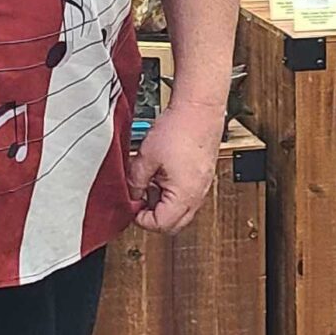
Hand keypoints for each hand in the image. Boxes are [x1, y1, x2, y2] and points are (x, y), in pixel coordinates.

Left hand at [129, 99, 220, 234]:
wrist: (198, 110)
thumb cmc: (179, 129)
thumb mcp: (145, 158)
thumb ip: (135, 182)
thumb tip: (131, 195)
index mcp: (184, 195)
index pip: (161, 224)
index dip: (142, 219)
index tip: (132, 207)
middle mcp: (197, 195)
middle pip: (174, 225)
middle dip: (154, 217)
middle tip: (139, 202)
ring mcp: (203, 187)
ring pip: (182, 212)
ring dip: (163, 206)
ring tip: (150, 185)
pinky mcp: (203, 177)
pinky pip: (188, 197)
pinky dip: (173, 195)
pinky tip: (162, 177)